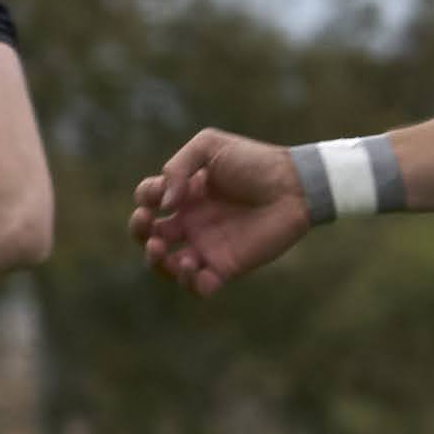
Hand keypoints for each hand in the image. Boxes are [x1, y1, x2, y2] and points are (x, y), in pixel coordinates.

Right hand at [131, 129, 309, 296]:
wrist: (294, 184)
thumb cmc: (255, 161)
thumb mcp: (210, 146)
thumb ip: (177, 166)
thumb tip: (165, 204)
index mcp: (186, 195)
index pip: (148, 201)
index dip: (145, 199)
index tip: (161, 194)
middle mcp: (193, 222)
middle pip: (149, 237)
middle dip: (138, 232)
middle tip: (148, 225)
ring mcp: (208, 246)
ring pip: (168, 267)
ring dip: (157, 263)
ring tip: (163, 251)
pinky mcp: (227, 266)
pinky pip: (200, 287)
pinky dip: (190, 284)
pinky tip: (194, 267)